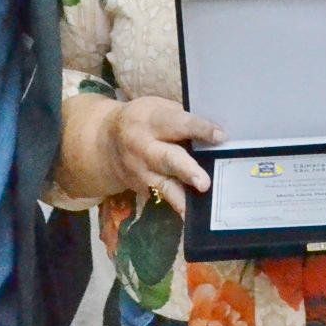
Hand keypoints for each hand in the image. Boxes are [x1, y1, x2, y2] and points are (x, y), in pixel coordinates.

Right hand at [102, 96, 224, 204]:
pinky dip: (176, 205)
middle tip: (204, 182)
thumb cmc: (143, 121)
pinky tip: (189, 216)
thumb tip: (216, 135)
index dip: (199, 129)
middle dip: (186, 170)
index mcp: (148, 120)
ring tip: (193, 206)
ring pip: (162, 184)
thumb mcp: (158, 109)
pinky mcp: (141, 188)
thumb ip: (182, 120)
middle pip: (166, 158)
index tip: (221, 136)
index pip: (177, 123)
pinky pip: (161, 197)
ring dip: (180, 196)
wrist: (104, 143)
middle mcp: (141, 147)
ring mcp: (140, 172)